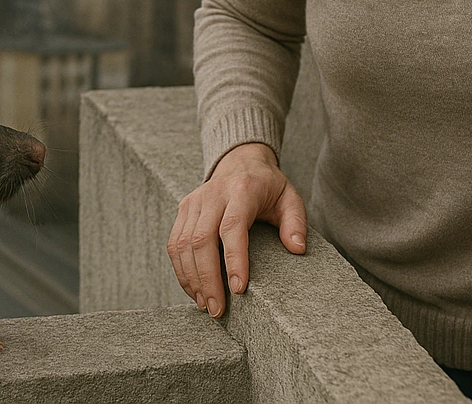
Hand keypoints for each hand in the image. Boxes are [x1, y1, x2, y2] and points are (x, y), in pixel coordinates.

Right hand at [167, 142, 307, 317]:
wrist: (241, 161)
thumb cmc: (268, 186)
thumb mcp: (290, 199)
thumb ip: (296, 223)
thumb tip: (297, 249)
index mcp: (242, 190)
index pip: (232, 227)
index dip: (233, 259)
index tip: (238, 289)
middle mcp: (213, 194)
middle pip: (201, 239)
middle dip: (207, 278)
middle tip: (218, 309)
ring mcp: (194, 201)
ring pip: (182, 244)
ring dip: (192, 279)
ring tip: (206, 304)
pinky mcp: (183, 209)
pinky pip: (174, 244)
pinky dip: (182, 271)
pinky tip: (194, 290)